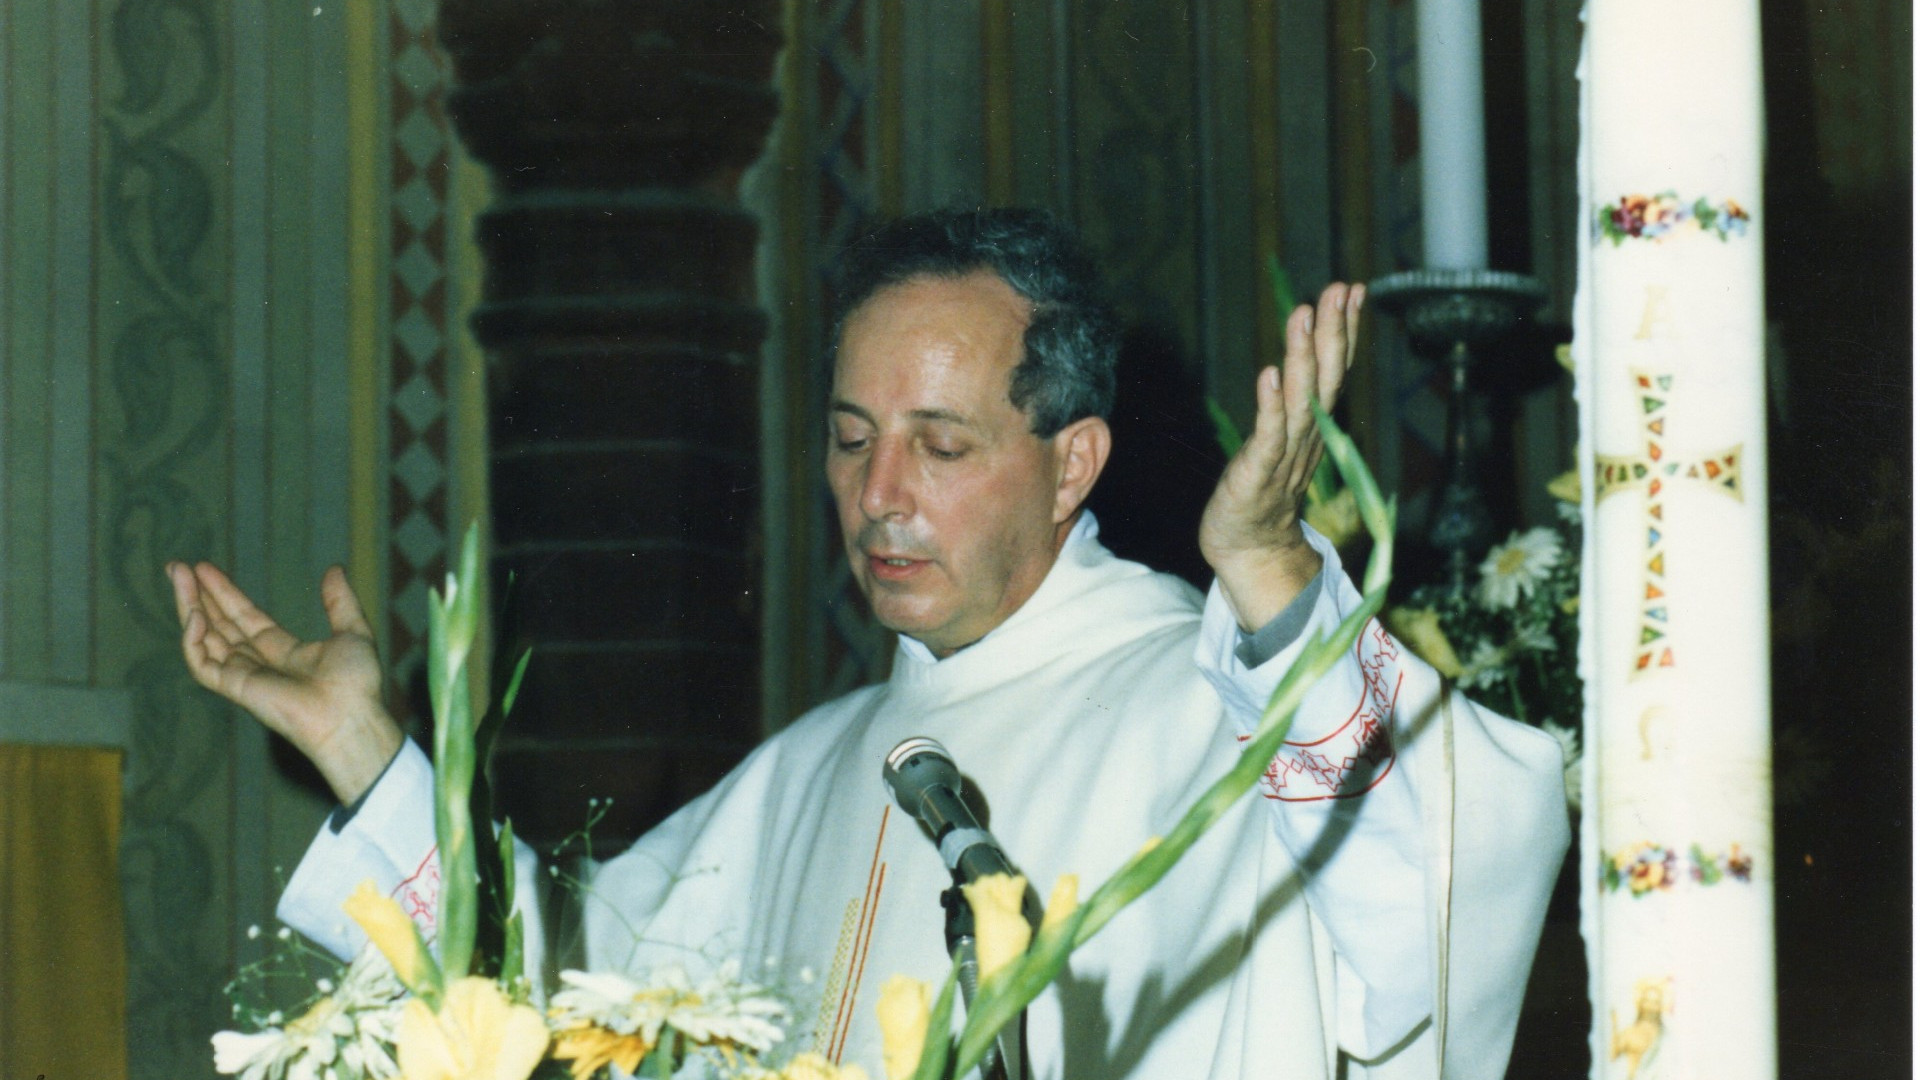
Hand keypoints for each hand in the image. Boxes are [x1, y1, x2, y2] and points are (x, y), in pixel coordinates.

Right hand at [169, 561, 403, 803]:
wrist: (350, 716)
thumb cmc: (356, 683)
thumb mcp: (352, 630)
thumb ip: (339, 601)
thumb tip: (334, 569)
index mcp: (284, 651)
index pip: (244, 617)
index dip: (224, 593)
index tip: (205, 568)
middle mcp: (259, 663)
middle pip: (218, 624)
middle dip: (197, 596)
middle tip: (177, 566)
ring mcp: (244, 676)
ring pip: (204, 639)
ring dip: (189, 607)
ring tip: (179, 574)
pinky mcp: (235, 689)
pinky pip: (202, 664)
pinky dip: (193, 640)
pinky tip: (196, 614)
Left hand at [1200, 282, 1363, 630]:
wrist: (1248, 548)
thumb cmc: (1263, 488)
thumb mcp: (1286, 436)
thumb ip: (1298, 399)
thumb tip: (1310, 356)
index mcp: (1316, 424)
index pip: (1335, 369)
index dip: (1346, 329)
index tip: (1354, 288)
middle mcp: (1308, 435)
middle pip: (1327, 377)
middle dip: (1334, 331)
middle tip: (1340, 288)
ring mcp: (1285, 455)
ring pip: (1301, 400)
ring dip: (1303, 356)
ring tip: (1304, 315)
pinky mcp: (1257, 473)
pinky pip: (1268, 436)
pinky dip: (1270, 406)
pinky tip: (1269, 375)